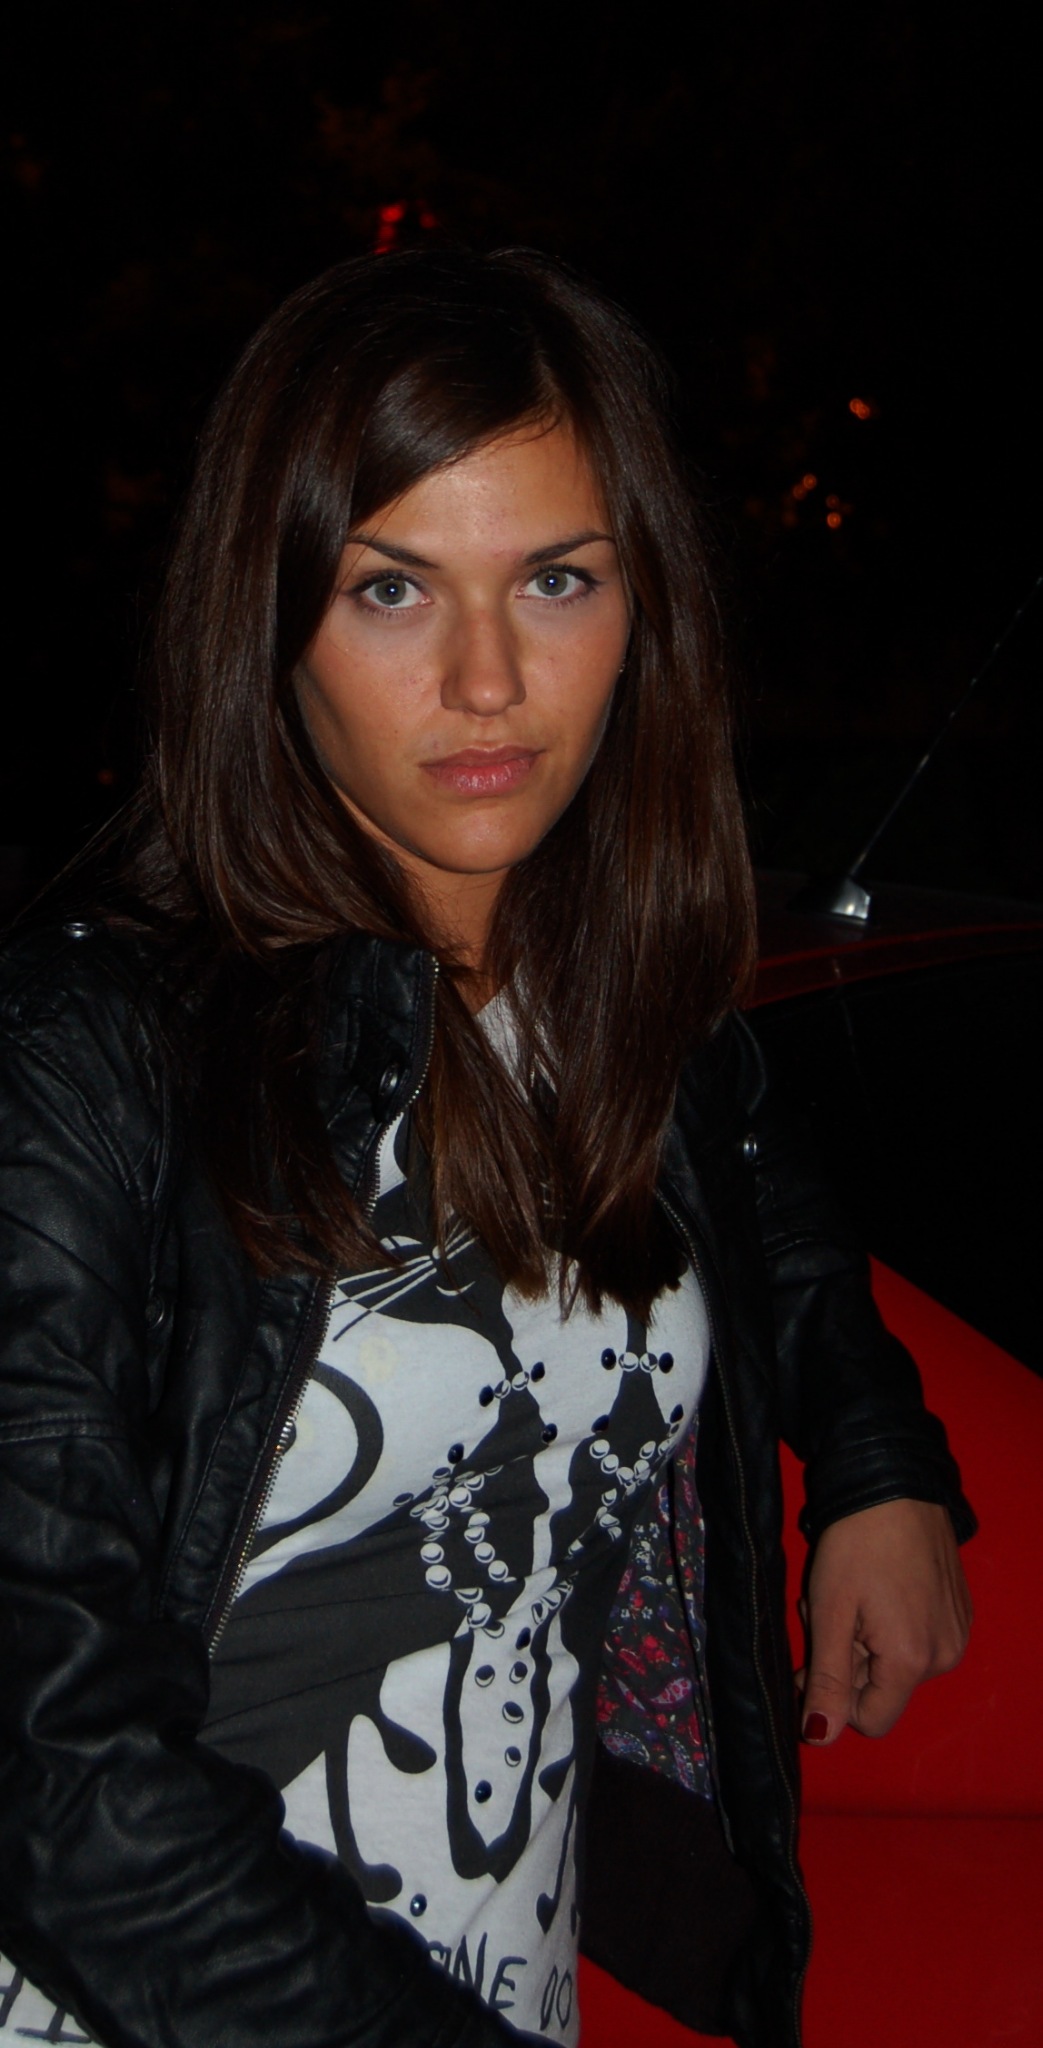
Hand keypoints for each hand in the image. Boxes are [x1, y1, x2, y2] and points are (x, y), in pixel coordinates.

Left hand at [796, 1497, 971, 1743]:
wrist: (896, 1483)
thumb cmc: (856, 1543)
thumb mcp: (829, 1611)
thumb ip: (827, 1679)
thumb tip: (821, 1738)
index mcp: (911, 1662)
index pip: (870, 1720)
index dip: (833, 1696)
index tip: (811, 1656)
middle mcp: (944, 1657)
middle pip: (882, 1688)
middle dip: (847, 1659)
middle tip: (828, 1609)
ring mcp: (957, 1633)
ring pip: (896, 1663)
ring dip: (865, 1640)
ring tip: (852, 1593)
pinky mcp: (959, 1612)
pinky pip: (917, 1639)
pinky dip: (889, 1624)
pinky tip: (877, 1586)